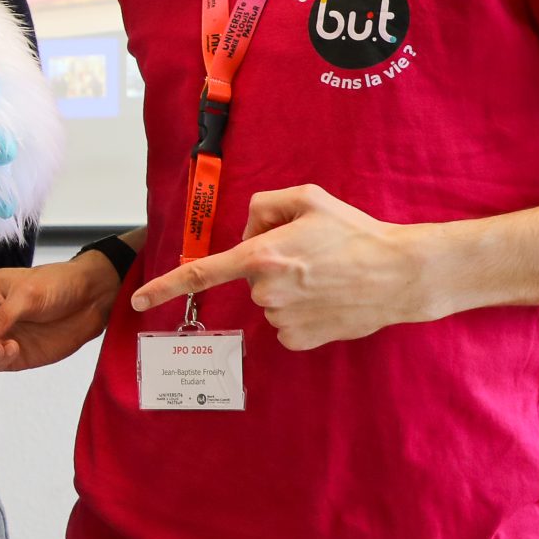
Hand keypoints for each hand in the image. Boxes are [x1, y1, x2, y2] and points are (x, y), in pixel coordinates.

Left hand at [128, 184, 429, 349]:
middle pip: (250, 279)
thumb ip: (264, 205)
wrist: (401, 274)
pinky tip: (329, 300)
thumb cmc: (356, 234)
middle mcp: (267, 292)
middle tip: (311, 257)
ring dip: (289, 291)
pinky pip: (287, 325)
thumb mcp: (309, 199)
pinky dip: (302, 313)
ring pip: (269, 303)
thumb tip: (245, 231)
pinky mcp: (300, 340)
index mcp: (262, 256)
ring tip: (327, 277)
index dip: (164, 287)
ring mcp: (283, 319)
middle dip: (271, 267)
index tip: (137, 301)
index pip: (201, 274)